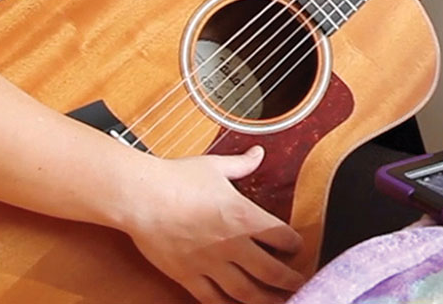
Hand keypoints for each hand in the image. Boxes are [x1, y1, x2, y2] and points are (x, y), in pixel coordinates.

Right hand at [121, 146, 303, 303]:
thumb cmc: (178, 178)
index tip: (298, 247)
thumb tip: (258, 152)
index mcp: (245, 216)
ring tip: (279, 302)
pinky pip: (212, 299)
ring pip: (245, 291)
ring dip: (265, 300)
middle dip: (289, 280)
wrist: (142, 197)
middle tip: (300, 283)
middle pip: (271, 271)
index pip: (282, 236)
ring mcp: (209, 263)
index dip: (295, 244)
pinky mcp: (187, 276)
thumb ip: (242, 164)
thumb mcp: (216, 166)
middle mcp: (232, 244)